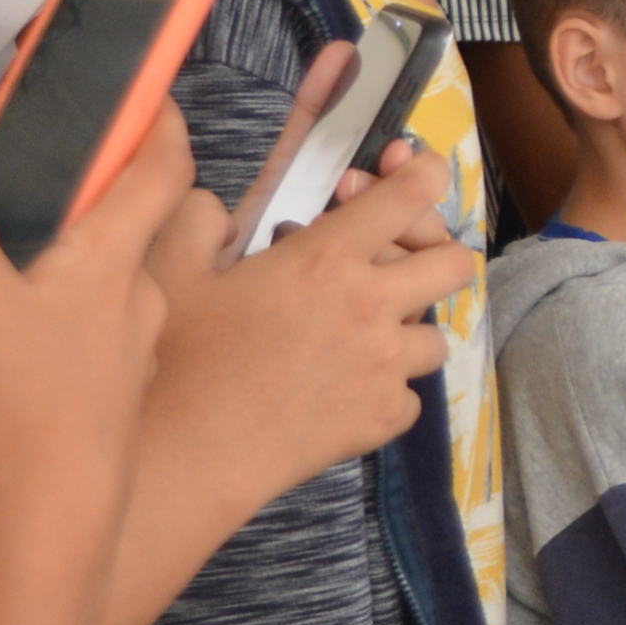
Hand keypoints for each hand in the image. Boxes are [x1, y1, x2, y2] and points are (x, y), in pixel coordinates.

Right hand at [0, 110, 187, 540]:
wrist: (54, 512)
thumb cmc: (21, 387)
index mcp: (116, 257)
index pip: (161, 170)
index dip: (162, 126)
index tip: (155, 99)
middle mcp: (137, 299)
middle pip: (116, 237)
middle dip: (65, 222)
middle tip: (7, 217)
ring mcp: (128, 355)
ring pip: (71, 305)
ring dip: (10, 303)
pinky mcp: (108, 404)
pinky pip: (49, 363)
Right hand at [110, 144, 469, 493]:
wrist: (189, 453)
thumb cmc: (178, 359)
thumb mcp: (170, 270)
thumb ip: (197, 218)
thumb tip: (216, 207)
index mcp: (326, 258)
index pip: (408, 196)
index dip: (425, 174)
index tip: (421, 170)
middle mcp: (371, 307)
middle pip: (454, 262)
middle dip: (434, 250)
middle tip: (392, 258)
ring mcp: (385, 367)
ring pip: (438, 335)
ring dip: (407, 327)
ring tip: (361, 331)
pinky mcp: (384, 419)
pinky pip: (411, 394)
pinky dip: (388, 388)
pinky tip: (346, 386)